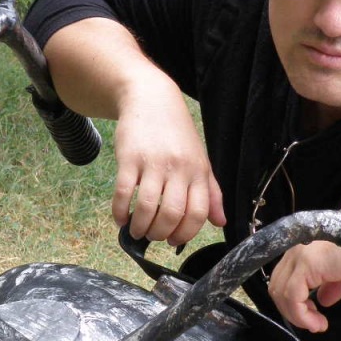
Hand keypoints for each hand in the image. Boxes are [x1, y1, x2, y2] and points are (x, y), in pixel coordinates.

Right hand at [113, 87, 225, 245]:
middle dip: (161, 234)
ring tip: (136, 230)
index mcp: (198, 172)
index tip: (174, 241)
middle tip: (153, 237)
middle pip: (173, 213)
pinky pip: (124, 192)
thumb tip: (220, 222)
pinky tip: (120, 218)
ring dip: (140, 227)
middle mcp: (178, 168)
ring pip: (148, 207)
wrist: (151, 99)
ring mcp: (153, 163)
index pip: (198, 213)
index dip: (185, 233)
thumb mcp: (200, 160)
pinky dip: (120, 211)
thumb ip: (211, 193)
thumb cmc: (177, 134)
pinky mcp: (129, 158)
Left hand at [267, 241, 340, 332]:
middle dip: (292, 311)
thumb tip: (323, 301)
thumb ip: (332, 286)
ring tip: (316, 325)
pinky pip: (293, 297)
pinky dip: (301, 315)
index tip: (313, 317)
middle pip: (277, 286)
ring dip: (297, 316)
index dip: (293, 302)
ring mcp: (299, 255)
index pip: (284, 279)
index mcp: (304, 249)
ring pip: (282, 293)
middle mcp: (296, 249)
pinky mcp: (307, 264)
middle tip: (313, 324)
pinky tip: (317, 322)